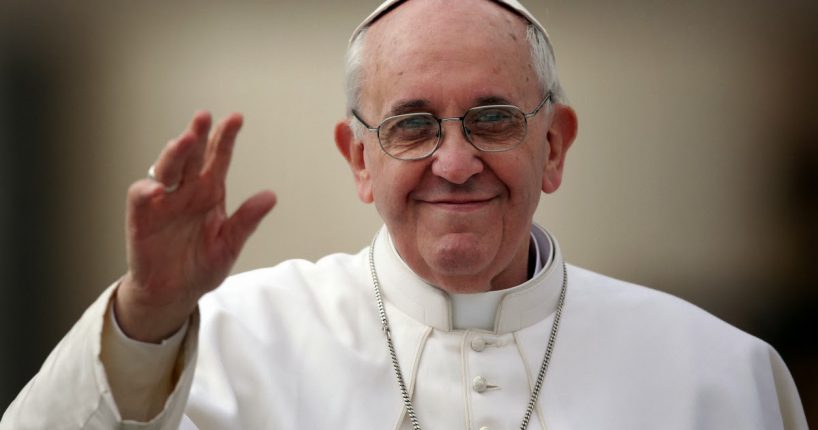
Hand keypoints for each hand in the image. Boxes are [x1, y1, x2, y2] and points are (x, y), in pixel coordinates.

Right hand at [115, 112, 275, 341]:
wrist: (174, 293)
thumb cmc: (200, 265)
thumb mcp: (229, 245)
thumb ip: (247, 221)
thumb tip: (271, 196)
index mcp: (210, 192)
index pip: (218, 158)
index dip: (225, 138)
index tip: (236, 118)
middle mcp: (186, 190)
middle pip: (192, 156)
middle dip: (197, 135)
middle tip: (204, 117)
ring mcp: (163, 202)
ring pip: (166, 169)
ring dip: (174, 154)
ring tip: (184, 140)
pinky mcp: (142, 218)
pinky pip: (141, 198)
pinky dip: (147, 191)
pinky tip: (157, 189)